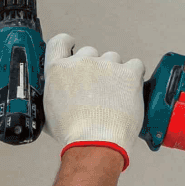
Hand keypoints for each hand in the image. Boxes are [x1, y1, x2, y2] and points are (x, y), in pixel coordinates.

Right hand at [44, 32, 143, 162]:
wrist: (96, 143)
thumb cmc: (73, 133)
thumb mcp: (49, 113)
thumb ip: (53, 95)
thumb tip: (56, 96)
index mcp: (58, 69)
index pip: (60, 42)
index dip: (68, 44)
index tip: (73, 47)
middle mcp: (81, 62)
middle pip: (90, 53)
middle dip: (95, 68)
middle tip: (99, 89)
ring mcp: (106, 65)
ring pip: (113, 59)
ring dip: (115, 72)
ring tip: (115, 96)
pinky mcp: (128, 73)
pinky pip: (135, 65)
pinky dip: (134, 76)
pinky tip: (130, 91)